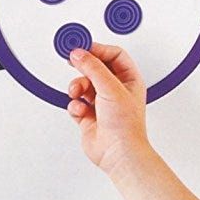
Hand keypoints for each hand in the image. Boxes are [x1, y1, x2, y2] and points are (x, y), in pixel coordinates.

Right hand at [66, 43, 149, 174]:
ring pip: (82, 85)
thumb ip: (93, 67)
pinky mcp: (89, 116)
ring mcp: (101, 103)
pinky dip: (75, 105)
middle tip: (71, 60)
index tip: (82, 46)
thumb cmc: (125, 125)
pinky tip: (81, 111)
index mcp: (129, 80)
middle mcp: (116, 90)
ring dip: (76, 87)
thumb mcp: (110, 88)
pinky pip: (76, 103)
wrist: (118, 153)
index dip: (98, 49)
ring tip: (76, 93)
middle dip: (83, 67)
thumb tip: (79, 53)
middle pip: (95, 68)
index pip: (113, 55)